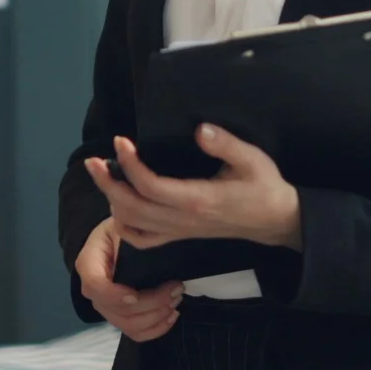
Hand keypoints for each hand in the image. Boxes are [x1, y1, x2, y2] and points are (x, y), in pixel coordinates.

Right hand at [72, 215, 182, 341]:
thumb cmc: (123, 231)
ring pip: (130, 325)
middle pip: (118, 310)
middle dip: (151, 303)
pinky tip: (171, 314)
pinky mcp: (121, 318)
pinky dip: (157, 328)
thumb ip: (129, 240)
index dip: (115, 295)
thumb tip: (144, 252)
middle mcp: (94, 291)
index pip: (95, 286)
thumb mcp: (123, 226)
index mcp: (89, 265)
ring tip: (176, 297)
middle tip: (176, 287)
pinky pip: (137, 334)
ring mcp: (107, 307)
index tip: (135, 295)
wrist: (122, 240)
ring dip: (158, 315)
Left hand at [86, 126, 301, 250]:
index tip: (121, 141)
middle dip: (108, 183)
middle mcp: (183, 220)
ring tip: (103, 175)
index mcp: (198, 200)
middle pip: (132, 207)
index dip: (130, 164)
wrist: (276, 221)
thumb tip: (199, 129)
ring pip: (134, 224)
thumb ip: (225, 144)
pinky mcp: (180, 236)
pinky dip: (125, 226)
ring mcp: (180, 231)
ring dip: (112, 200)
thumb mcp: (253, 159)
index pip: (151, 186)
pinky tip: (119, 206)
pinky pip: (144, 240)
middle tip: (94, 160)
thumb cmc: (264, 186)